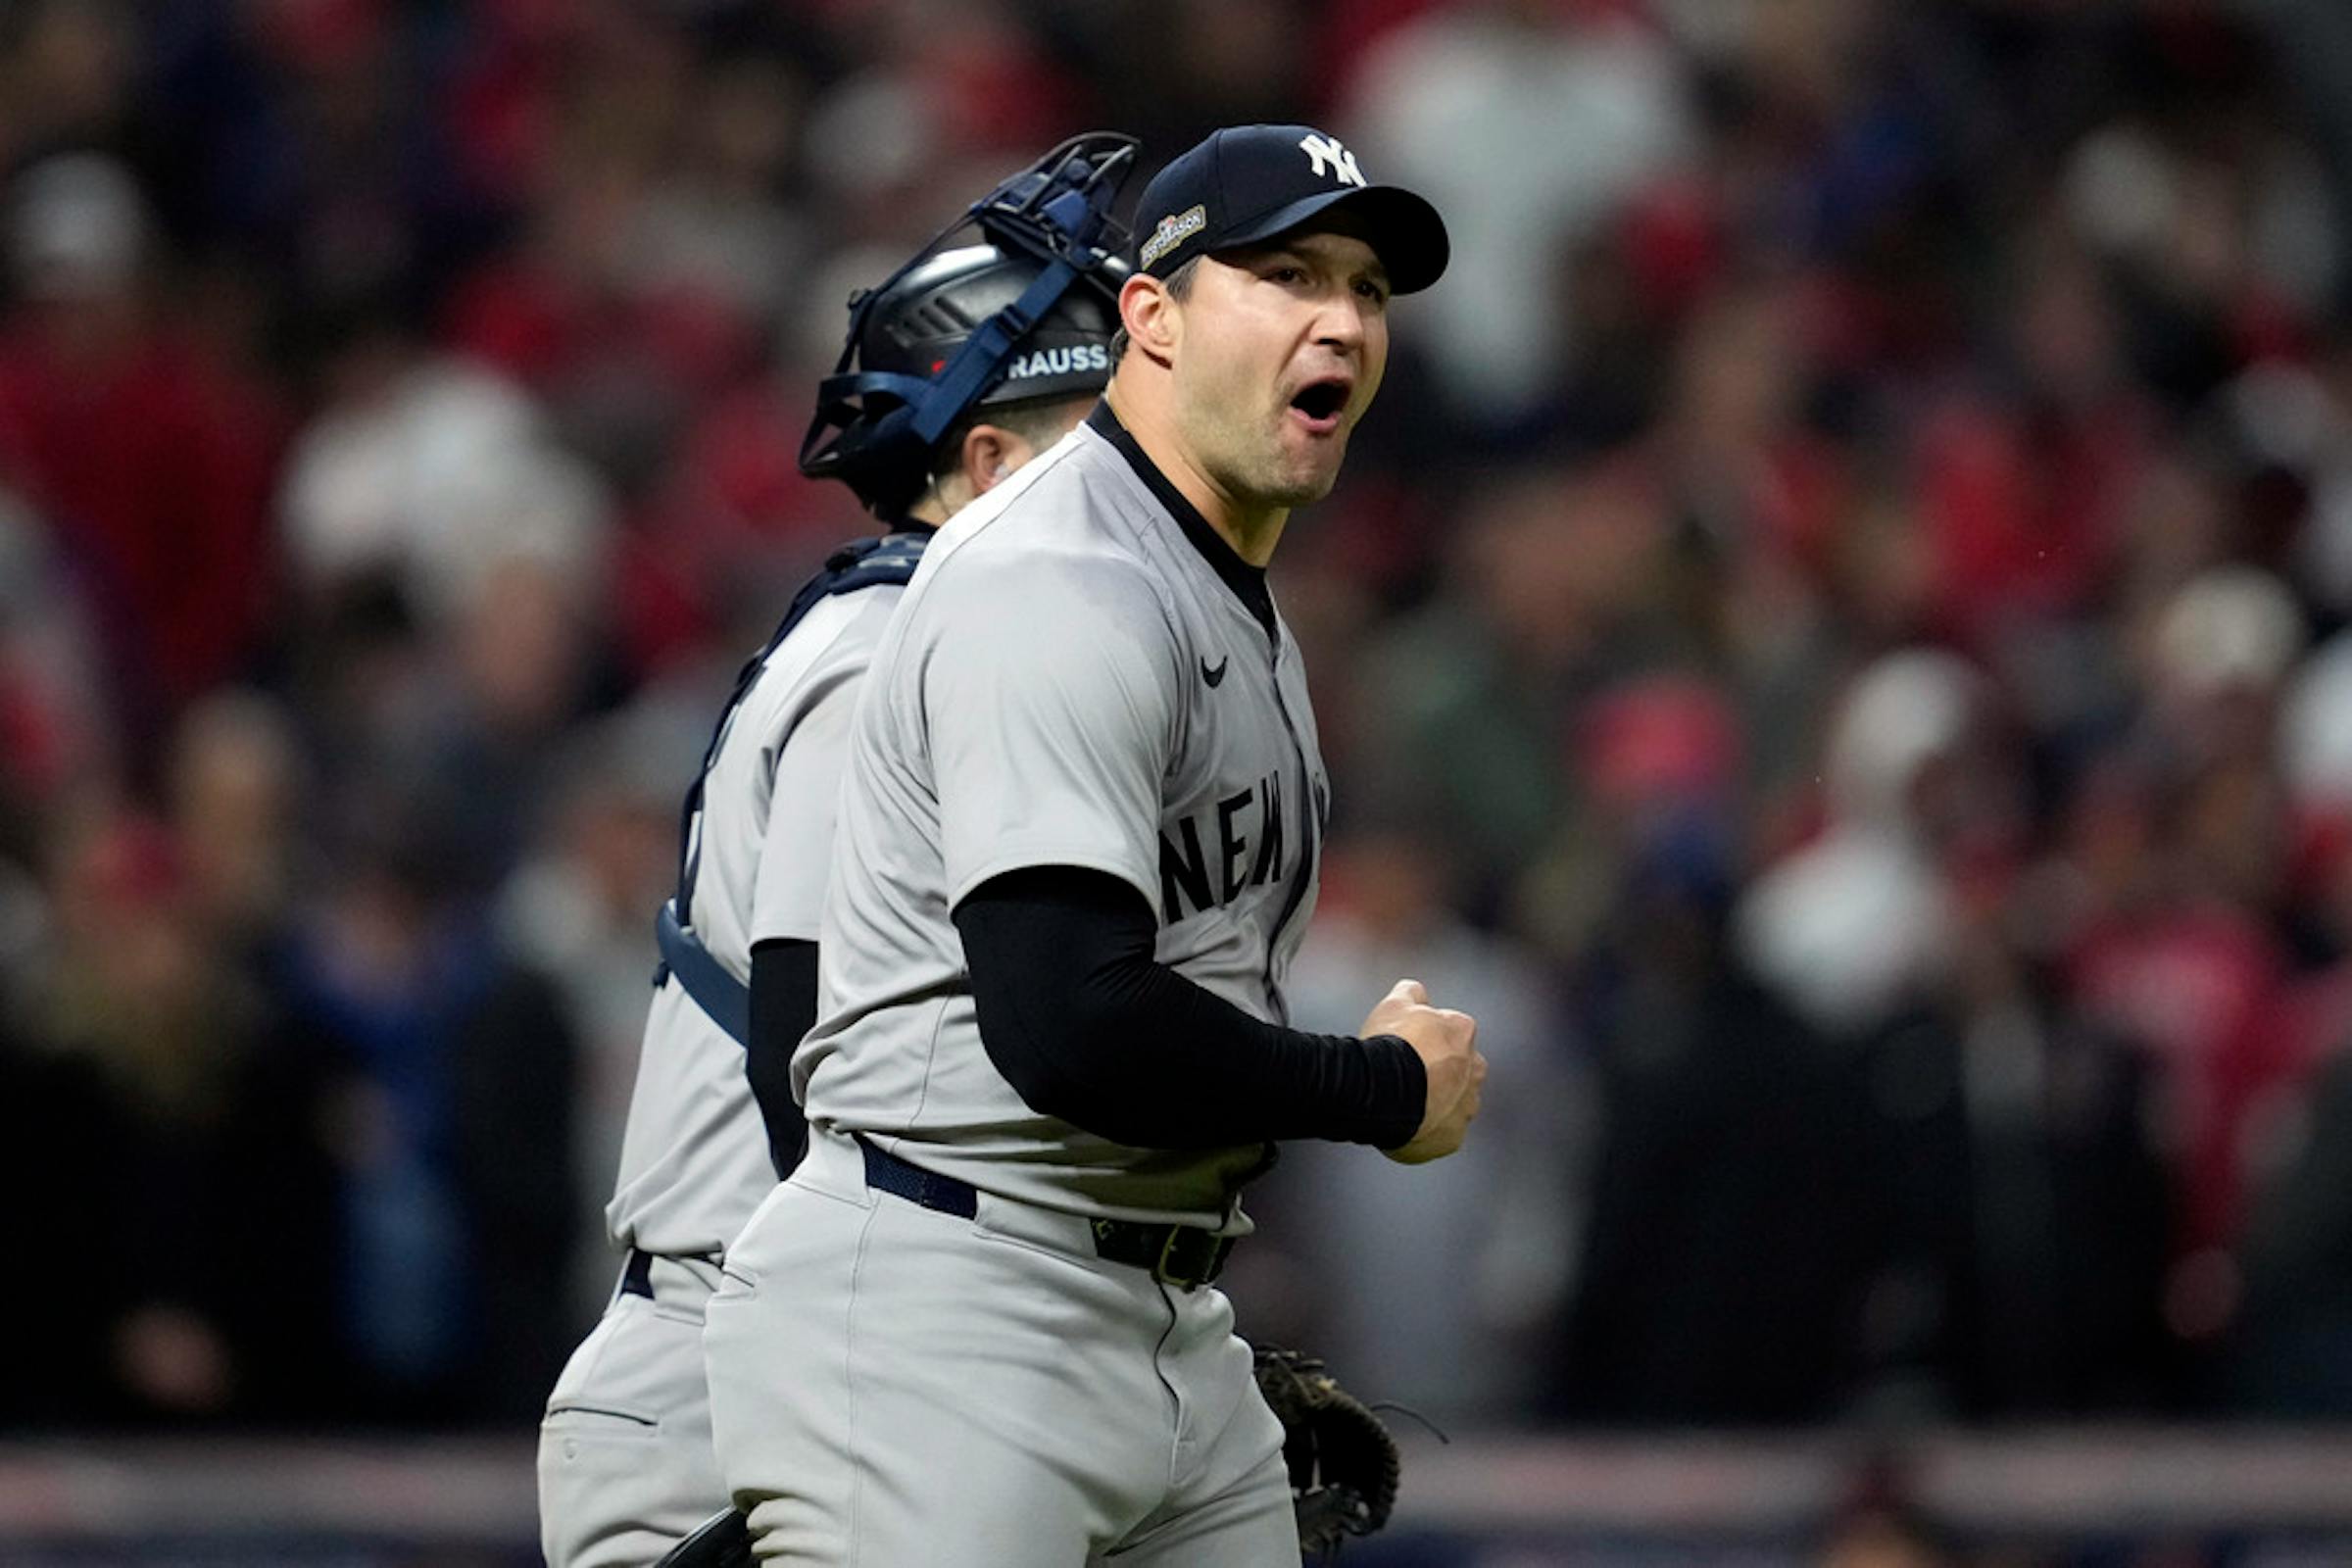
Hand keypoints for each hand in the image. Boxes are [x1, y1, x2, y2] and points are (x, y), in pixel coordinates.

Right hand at [1360, 978, 1481, 1163]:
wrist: (1382, 1091)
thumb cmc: (1389, 1044)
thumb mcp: (1394, 1004)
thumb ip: (1410, 993)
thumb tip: (1415, 990)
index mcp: (1464, 1034)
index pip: (1451, 1033)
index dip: (1426, 1039)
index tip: (1406, 1046)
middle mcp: (1474, 1072)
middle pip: (1460, 1072)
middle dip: (1439, 1074)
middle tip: (1407, 1077)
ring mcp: (1465, 1109)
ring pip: (1454, 1106)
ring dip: (1436, 1105)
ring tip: (1403, 1105)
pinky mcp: (1452, 1139)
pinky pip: (1440, 1136)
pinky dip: (1426, 1132)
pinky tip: (1403, 1126)